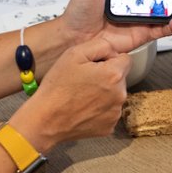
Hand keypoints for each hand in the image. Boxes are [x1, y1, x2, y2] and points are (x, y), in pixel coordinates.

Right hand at [9, 37, 129, 151]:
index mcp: (114, 74)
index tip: (94, 66)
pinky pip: (109, 112)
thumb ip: (101, 45)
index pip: (125, 59)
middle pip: (121, 78)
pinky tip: (84, 109)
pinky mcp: (109, 127)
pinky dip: (100, 110)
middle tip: (85, 81)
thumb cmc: (58, 86)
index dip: (109, 59)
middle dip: (107, 76)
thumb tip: (115, 51)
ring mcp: (115, 113)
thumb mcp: (74, 54)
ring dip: (104, 93)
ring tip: (82, 96)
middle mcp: (120, 95)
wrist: (46, 120)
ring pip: (115, 95)